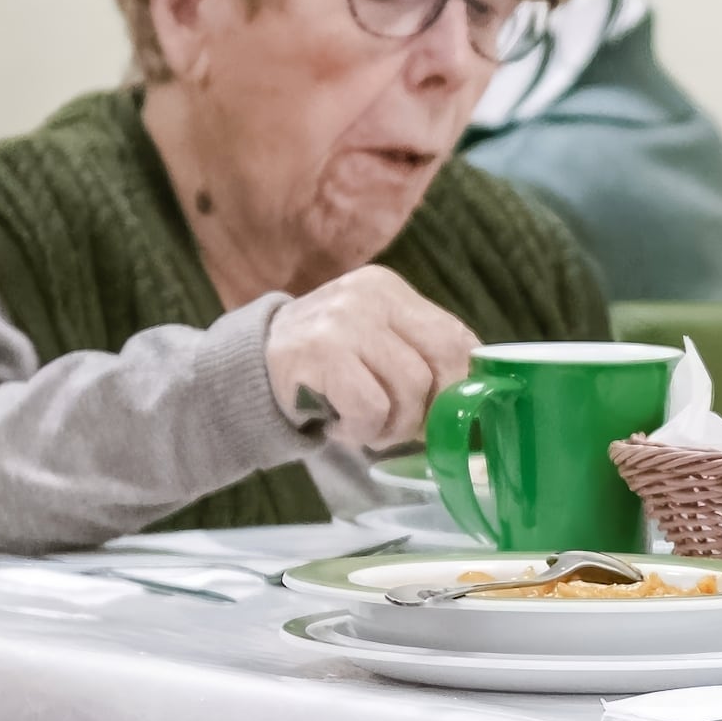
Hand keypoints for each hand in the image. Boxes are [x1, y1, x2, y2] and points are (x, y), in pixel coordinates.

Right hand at [261, 266, 482, 452]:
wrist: (245, 372)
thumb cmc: (323, 368)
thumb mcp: (373, 345)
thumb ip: (418, 356)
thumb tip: (476, 395)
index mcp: (388, 289)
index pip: (457, 336)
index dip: (462, 384)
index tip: (444, 411)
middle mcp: (368, 296)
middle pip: (444, 362)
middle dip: (432, 409)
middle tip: (403, 428)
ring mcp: (342, 321)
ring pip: (412, 389)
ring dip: (394, 427)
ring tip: (364, 426)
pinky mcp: (318, 354)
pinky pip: (372, 408)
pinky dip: (362, 431)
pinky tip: (339, 424)